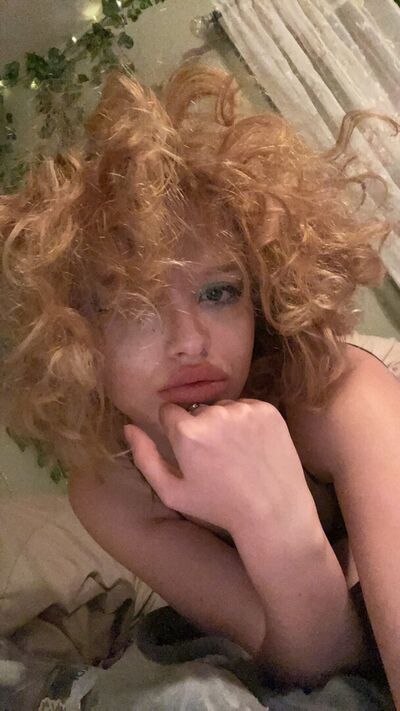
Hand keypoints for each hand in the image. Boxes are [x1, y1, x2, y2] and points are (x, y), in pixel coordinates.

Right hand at [124, 399, 316, 534]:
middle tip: (215, 457)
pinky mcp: (268, 410)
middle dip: (201, 427)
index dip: (176, 430)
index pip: (169, 411)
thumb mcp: (172, 491)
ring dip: (225, 423)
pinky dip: (247, 422)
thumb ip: (145, 457)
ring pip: (223, 407)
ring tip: (236, 454)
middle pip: (198, 409)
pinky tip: (253, 447)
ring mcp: (244, 409)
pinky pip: (247, 407)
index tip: (189, 449)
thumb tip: (128, 426)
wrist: (273, 512)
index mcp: (187, 431)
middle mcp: (215, 413)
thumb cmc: (218, 506)